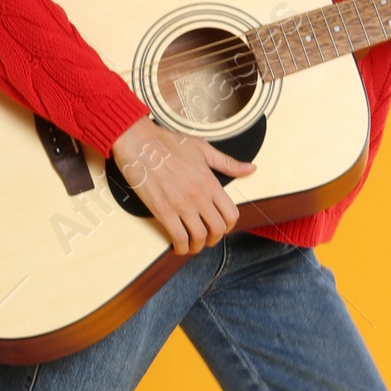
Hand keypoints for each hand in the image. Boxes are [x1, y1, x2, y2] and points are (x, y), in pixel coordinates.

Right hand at [111, 116, 255, 253]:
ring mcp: (181, 204)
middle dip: (214, 238)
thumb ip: (227, 163)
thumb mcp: (203, 148)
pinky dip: (181, 247)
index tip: (222, 227)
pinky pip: (178, 237)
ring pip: (198, 237)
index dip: (229, 226)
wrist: (139, 142)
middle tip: (207, 238)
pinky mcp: (163, 211)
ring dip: (198, 246)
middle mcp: (199, 195)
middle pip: (217, 229)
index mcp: (210, 181)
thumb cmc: (168, 143)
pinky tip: (179, 246)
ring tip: (193, 245)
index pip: (231, 213)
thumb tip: (251, 169)